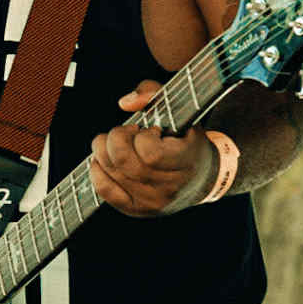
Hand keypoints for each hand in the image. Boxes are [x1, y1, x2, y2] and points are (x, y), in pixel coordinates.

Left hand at [88, 79, 216, 216]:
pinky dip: (97, 171)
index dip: (144, 136)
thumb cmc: (187, 139)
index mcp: (186, 163)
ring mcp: (151, 202)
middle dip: (116, 138)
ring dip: (104, 149)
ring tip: (117, 144)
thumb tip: (124, 103)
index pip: (150, 153)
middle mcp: (169, 188)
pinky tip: (104, 160)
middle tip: (129, 133)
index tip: (153, 131)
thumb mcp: (181, 110)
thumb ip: (154, 93)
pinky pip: (105, 190)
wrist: (204, 177)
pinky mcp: (136, 210)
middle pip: (123, 161)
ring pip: (111, 172)